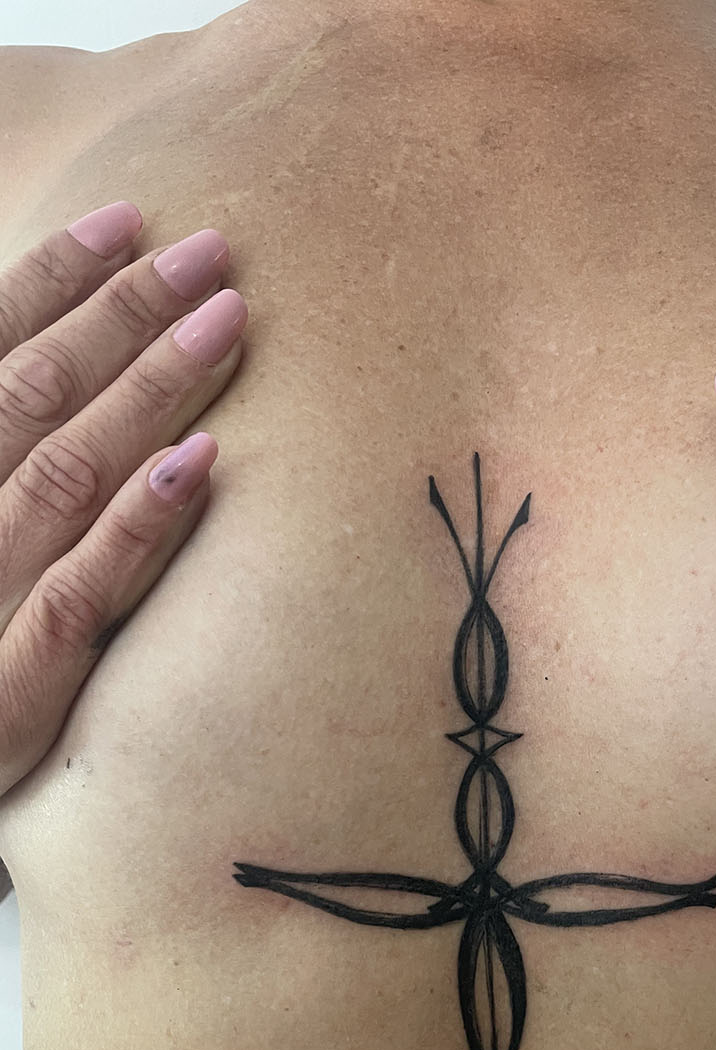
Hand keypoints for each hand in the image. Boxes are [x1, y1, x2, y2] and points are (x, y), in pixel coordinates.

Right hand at [0, 202, 247, 813]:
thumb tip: (78, 389)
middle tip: (212, 250)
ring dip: (147, 391)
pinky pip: (79, 596)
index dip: (51, 282)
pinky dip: (139, 524)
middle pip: (34, 396)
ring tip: (227, 321)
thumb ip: (13, 460)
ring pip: (65, 475)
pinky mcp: (10, 697)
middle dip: (121, 315)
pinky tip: (202, 460)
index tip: (127, 219)